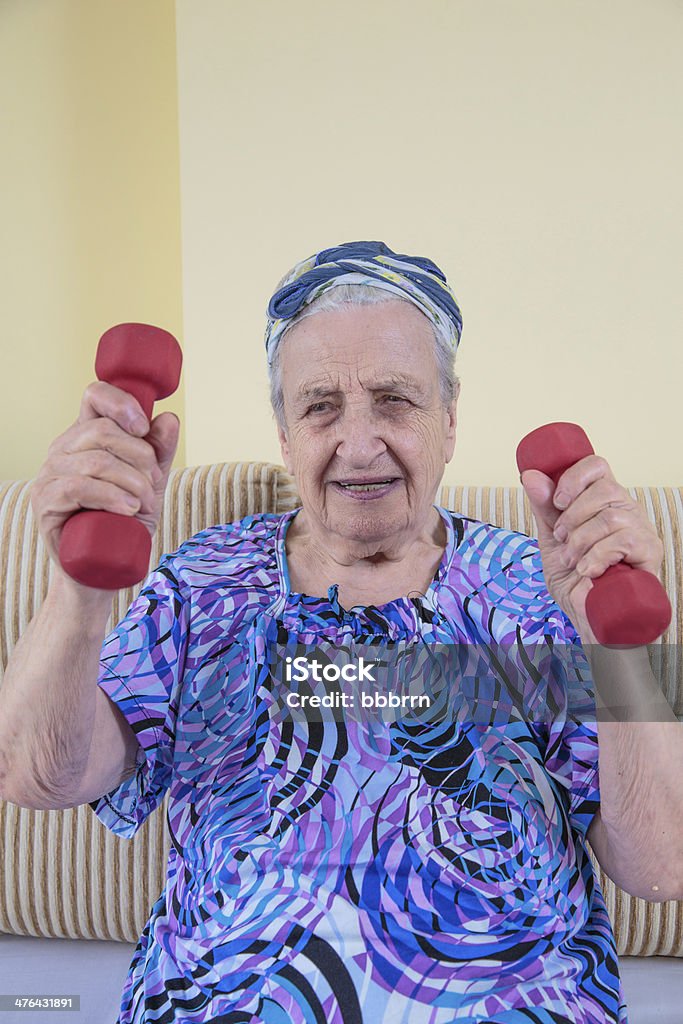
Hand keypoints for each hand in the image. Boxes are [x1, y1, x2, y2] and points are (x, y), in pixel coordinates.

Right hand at [31, 381, 179, 567]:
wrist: (104, 568)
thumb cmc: (124, 523)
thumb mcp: (149, 484)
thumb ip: (159, 452)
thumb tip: (169, 418)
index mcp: (85, 436)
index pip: (95, 396)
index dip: (122, 403)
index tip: (144, 428)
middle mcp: (63, 449)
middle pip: (103, 430)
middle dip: (140, 456)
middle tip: (153, 483)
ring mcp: (49, 474)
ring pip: (96, 461)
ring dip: (132, 482)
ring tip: (143, 504)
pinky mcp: (45, 502)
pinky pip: (79, 488)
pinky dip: (112, 497)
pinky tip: (129, 510)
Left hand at [521, 456, 663, 640]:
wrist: (590, 618)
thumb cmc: (575, 580)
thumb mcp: (552, 541)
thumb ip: (544, 509)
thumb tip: (530, 475)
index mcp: (603, 501)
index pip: (597, 466)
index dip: (574, 476)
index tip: (558, 501)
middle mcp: (626, 510)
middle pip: (604, 488)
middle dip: (573, 516)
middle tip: (562, 540)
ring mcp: (641, 530)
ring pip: (610, 517)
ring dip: (581, 541)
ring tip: (573, 561)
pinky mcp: (650, 552)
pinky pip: (623, 541)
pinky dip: (597, 557)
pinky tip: (588, 571)